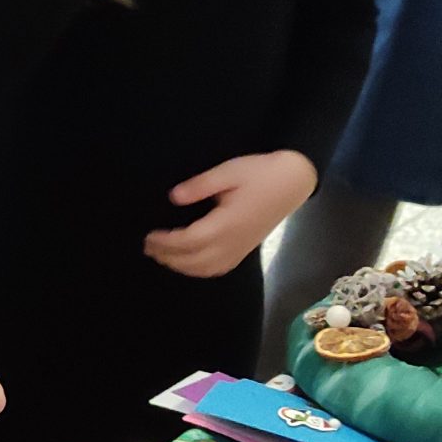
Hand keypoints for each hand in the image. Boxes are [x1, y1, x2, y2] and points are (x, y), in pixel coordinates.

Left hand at [145, 150, 316, 278]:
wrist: (293, 182)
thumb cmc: (260, 173)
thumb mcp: (228, 171)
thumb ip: (200, 185)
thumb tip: (174, 197)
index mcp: (227, 223)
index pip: (188, 241)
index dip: (166, 242)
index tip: (148, 236)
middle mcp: (232, 243)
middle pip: (193, 260)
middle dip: (168, 256)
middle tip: (148, 247)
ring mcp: (240, 249)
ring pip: (205, 269)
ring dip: (181, 266)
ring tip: (162, 255)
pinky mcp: (245, 251)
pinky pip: (218, 269)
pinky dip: (199, 270)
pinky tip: (188, 263)